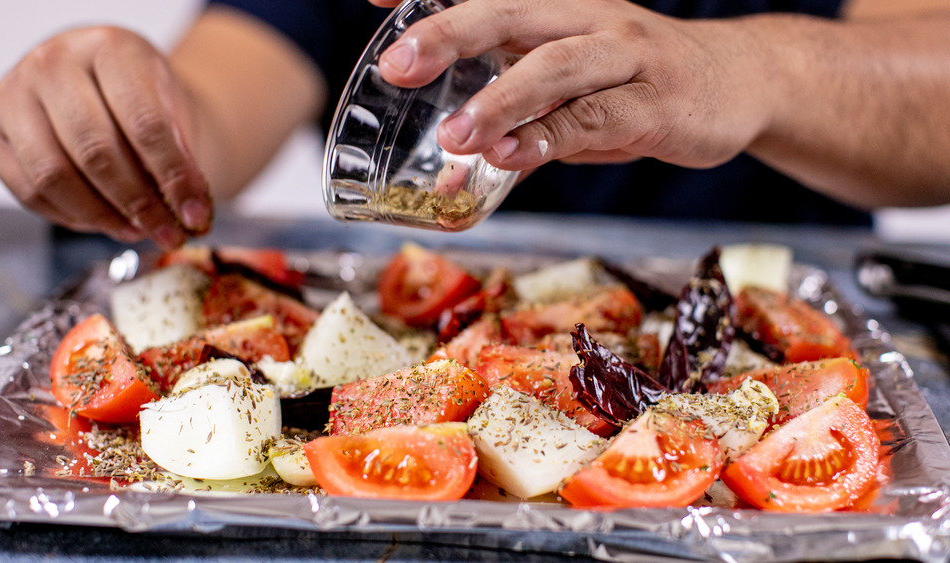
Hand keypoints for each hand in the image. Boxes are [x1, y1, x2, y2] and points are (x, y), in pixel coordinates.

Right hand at [0, 26, 211, 248]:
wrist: (105, 83)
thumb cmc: (144, 99)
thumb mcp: (174, 112)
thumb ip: (179, 156)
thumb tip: (187, 213)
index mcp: (110, 48)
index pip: (145, 123)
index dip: (173, 176)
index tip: (196, 212)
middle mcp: (53, 63)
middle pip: (96, 152)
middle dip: (139, 204)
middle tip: (168, 233)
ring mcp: (14, 92)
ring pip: (55, 175)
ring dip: (102, 216)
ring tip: (137, 231)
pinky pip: (28, 190)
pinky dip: (70, 216)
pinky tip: (102, 222)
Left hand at [368, 0, 772, 172]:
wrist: (741, 81)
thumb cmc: (640, 84)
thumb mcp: (575, 90)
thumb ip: (518, 121)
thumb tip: (455, 169)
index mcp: (559, 12)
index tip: (373, 0)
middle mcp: (589, 20)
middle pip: (512, 14)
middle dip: (451, 35)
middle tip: (398, 66)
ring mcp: (626, 56)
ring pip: (556, 66)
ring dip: (500, 100)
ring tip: (454, 135)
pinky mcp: (655, 103)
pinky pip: (595, 119)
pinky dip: (548, 139)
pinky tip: (510, 157)